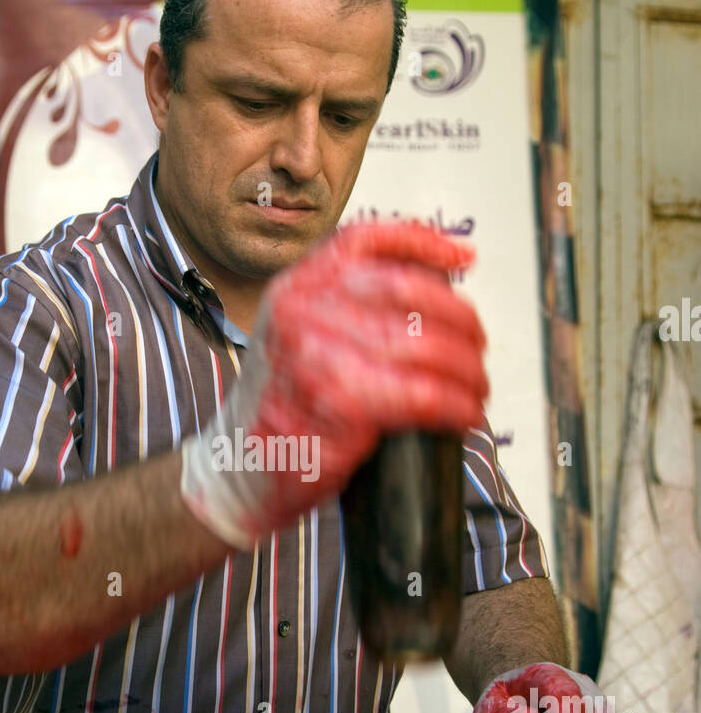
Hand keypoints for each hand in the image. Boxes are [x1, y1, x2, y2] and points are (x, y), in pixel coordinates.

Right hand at [180, 219, 486, 547]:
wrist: (235, 471)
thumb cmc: (276, 410)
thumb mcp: (294, 336)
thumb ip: (342, 307)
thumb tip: (429, 292)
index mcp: (295, 288)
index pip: (366, 241)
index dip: (423, 242)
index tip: (461, 256)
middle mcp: (302, 312)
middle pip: (408, 291)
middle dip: (460, 319)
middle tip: (476, 344)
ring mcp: (319, 356)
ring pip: (424, 344)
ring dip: (466, 369)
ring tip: (475, 386)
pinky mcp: (340, 404)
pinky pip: (423, 395)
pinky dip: (456, 404)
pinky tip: (465, 412)